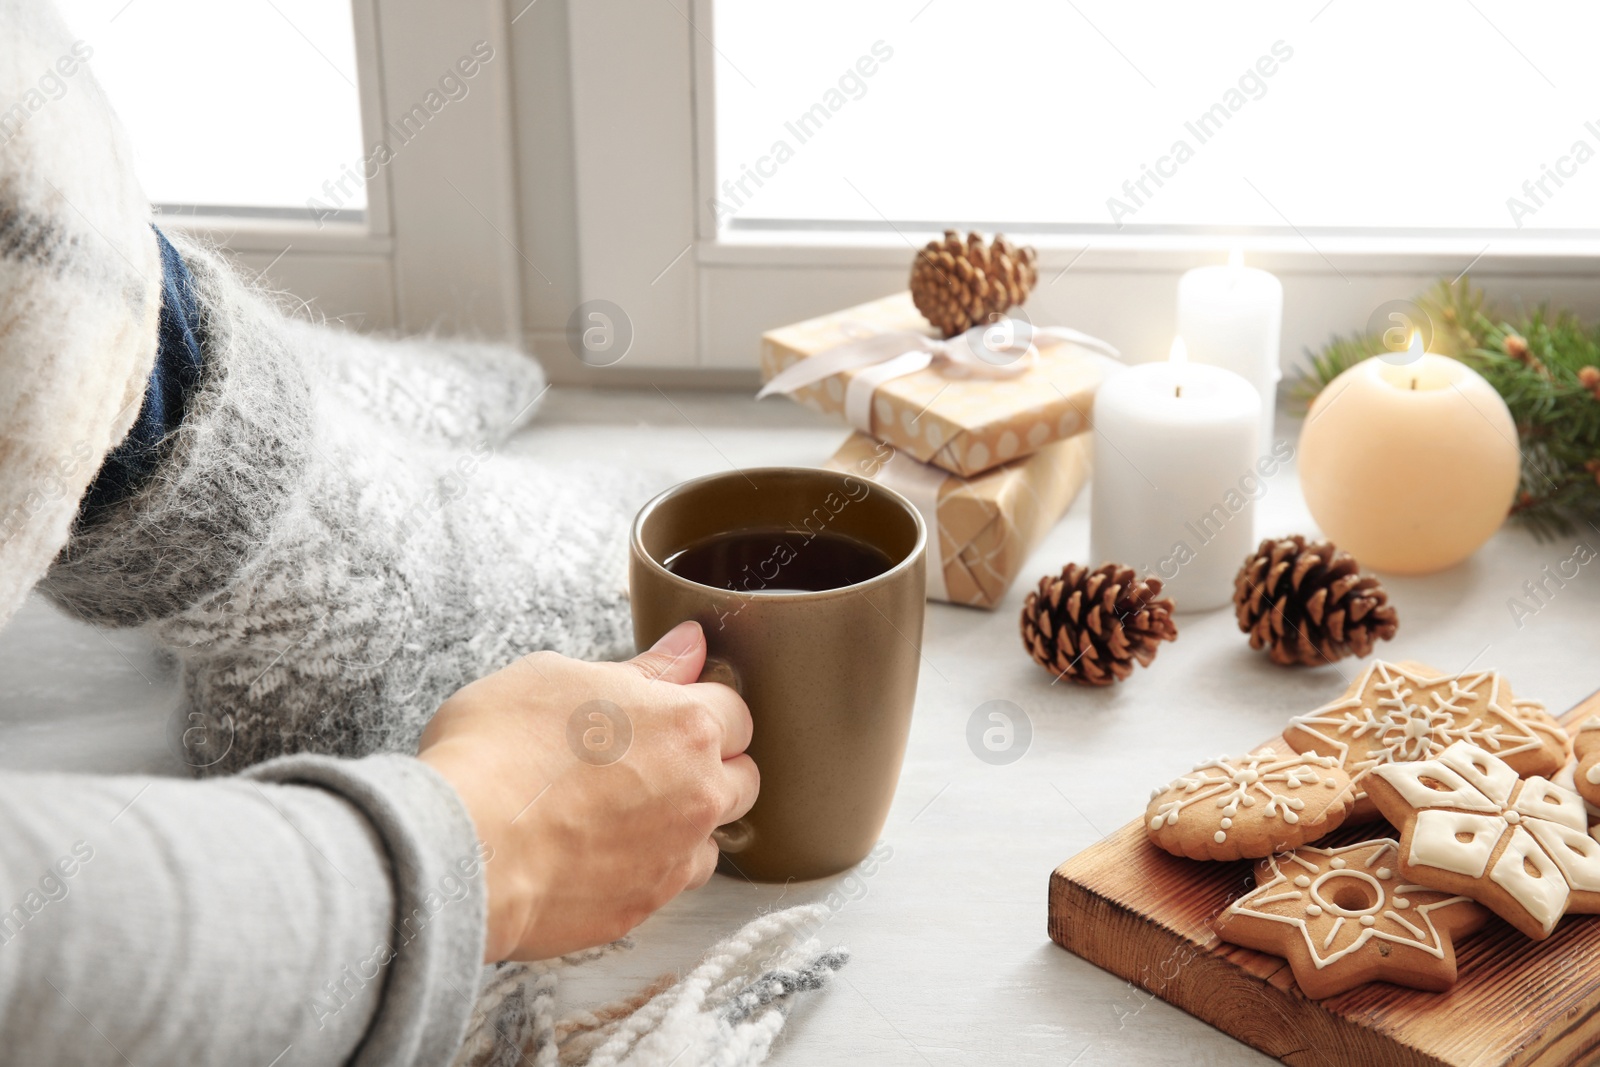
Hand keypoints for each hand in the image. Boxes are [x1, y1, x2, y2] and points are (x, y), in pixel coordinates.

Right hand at [417, 621, 756, 961]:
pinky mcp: (644, 906)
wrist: (460, 846)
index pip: (737, 711)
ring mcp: (675, 856)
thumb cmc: (498, 750)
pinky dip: (651, 867)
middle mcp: (698, 793)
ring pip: (713, 836)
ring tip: (624, 811)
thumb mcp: (559, 676)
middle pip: (742, 778)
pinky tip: (604, 853)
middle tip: (650, 760)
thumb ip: (642, 667)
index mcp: (686, 726)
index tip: (672, 710)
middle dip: (711, 767)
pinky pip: (671, 882)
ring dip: (687, 822)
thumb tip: (687, 646)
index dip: (704, 707)